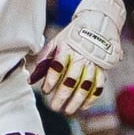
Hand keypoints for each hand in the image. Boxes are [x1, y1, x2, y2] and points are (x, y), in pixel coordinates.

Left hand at [30, 0, 125, 115]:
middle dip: (62, 95)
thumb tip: (30, 79)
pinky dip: (92, 97)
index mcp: (67, 48)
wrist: (96, 24)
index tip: (45, 91)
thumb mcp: (55, 42)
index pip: (58, 66)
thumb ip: (43, 60)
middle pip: (71, 79)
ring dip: (77, 100)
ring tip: (68, 111)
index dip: (51, 80)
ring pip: (86, 85)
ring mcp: (93, 63)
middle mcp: (81, 57)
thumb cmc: (71, 36)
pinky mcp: (103, 68)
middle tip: (54, 107)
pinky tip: (84, 107)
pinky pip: (99, 85)